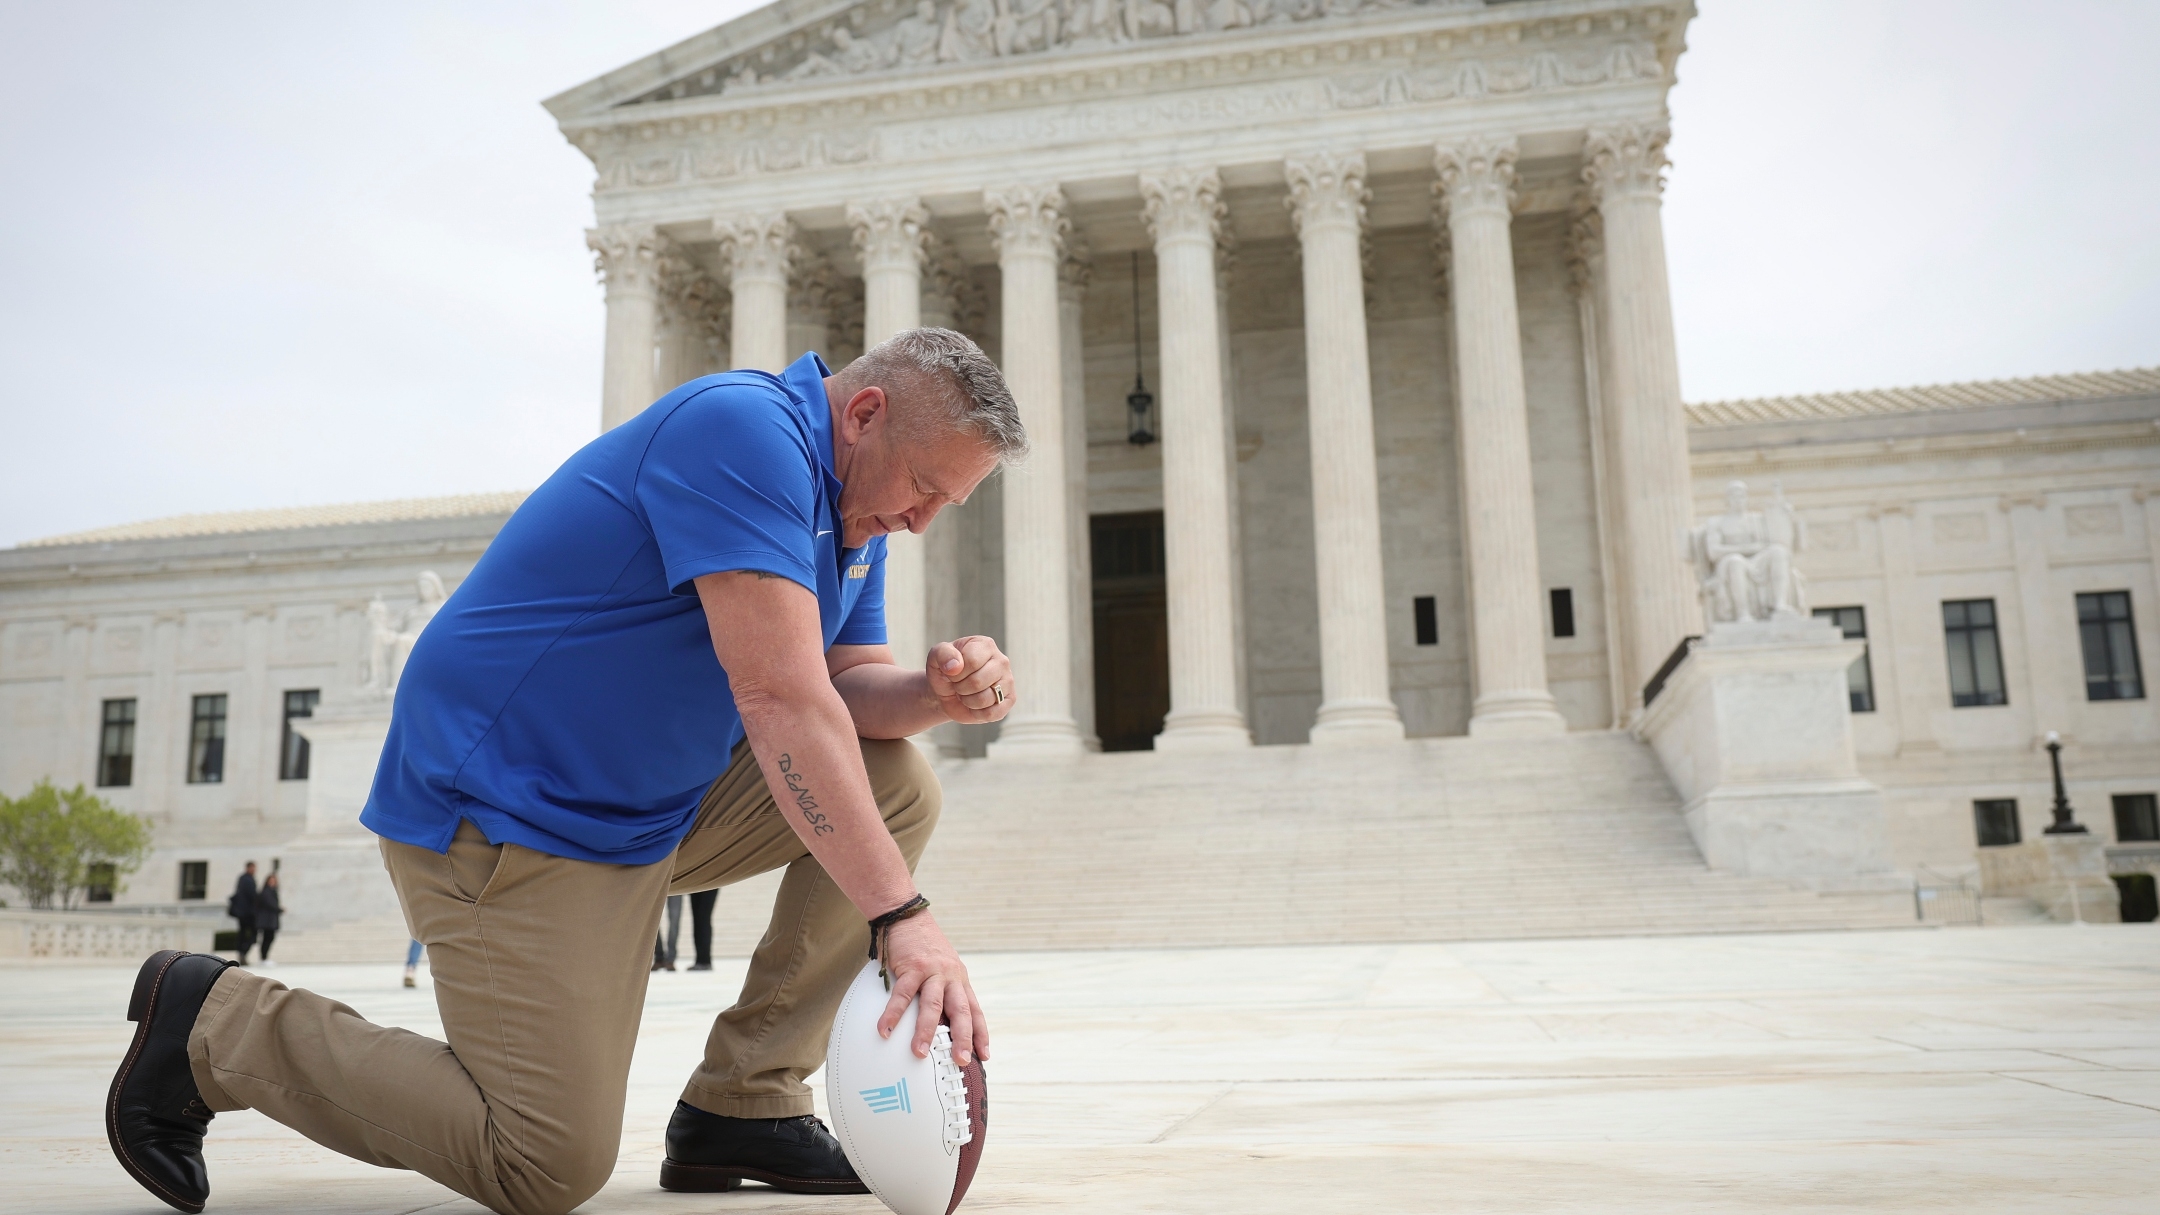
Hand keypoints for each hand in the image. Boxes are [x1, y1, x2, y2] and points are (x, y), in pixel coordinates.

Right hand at [876, 912, 989, 1064]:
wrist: (907, 915)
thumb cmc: (923, 945)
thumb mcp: (942, 967)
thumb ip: (941, 991)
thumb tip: (936, 1024)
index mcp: (959, 980)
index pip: (974, 1011)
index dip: (980, 1033)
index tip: (984, 1055)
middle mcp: (950, 977)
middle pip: (961, 1011)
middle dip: (962, 1038)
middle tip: (961, 1061)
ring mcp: (932, 971)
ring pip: (933, 1006)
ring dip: (926, 1032)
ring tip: (919, 1053)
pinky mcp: (911, 966)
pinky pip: (902, 995)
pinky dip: (893, 1014)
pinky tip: (885, 1031)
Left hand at [926, 636, 1012, 724]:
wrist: (947, 691)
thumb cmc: (944, 670)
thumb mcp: (936, 657)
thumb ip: (943, 654)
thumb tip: (955, 667)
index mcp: (985, 645)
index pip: (972, 661)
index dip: (956, 673)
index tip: (952, 673)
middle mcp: (1001, 661)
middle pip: (978, 681)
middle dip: (960, 688)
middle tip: (958, 685)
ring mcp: (1008, 681)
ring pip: (985, 699)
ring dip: (967, 701)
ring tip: (966, 693)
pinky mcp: (1009, 700)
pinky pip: (992, 713)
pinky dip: (977, 713)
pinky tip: (974, 705)